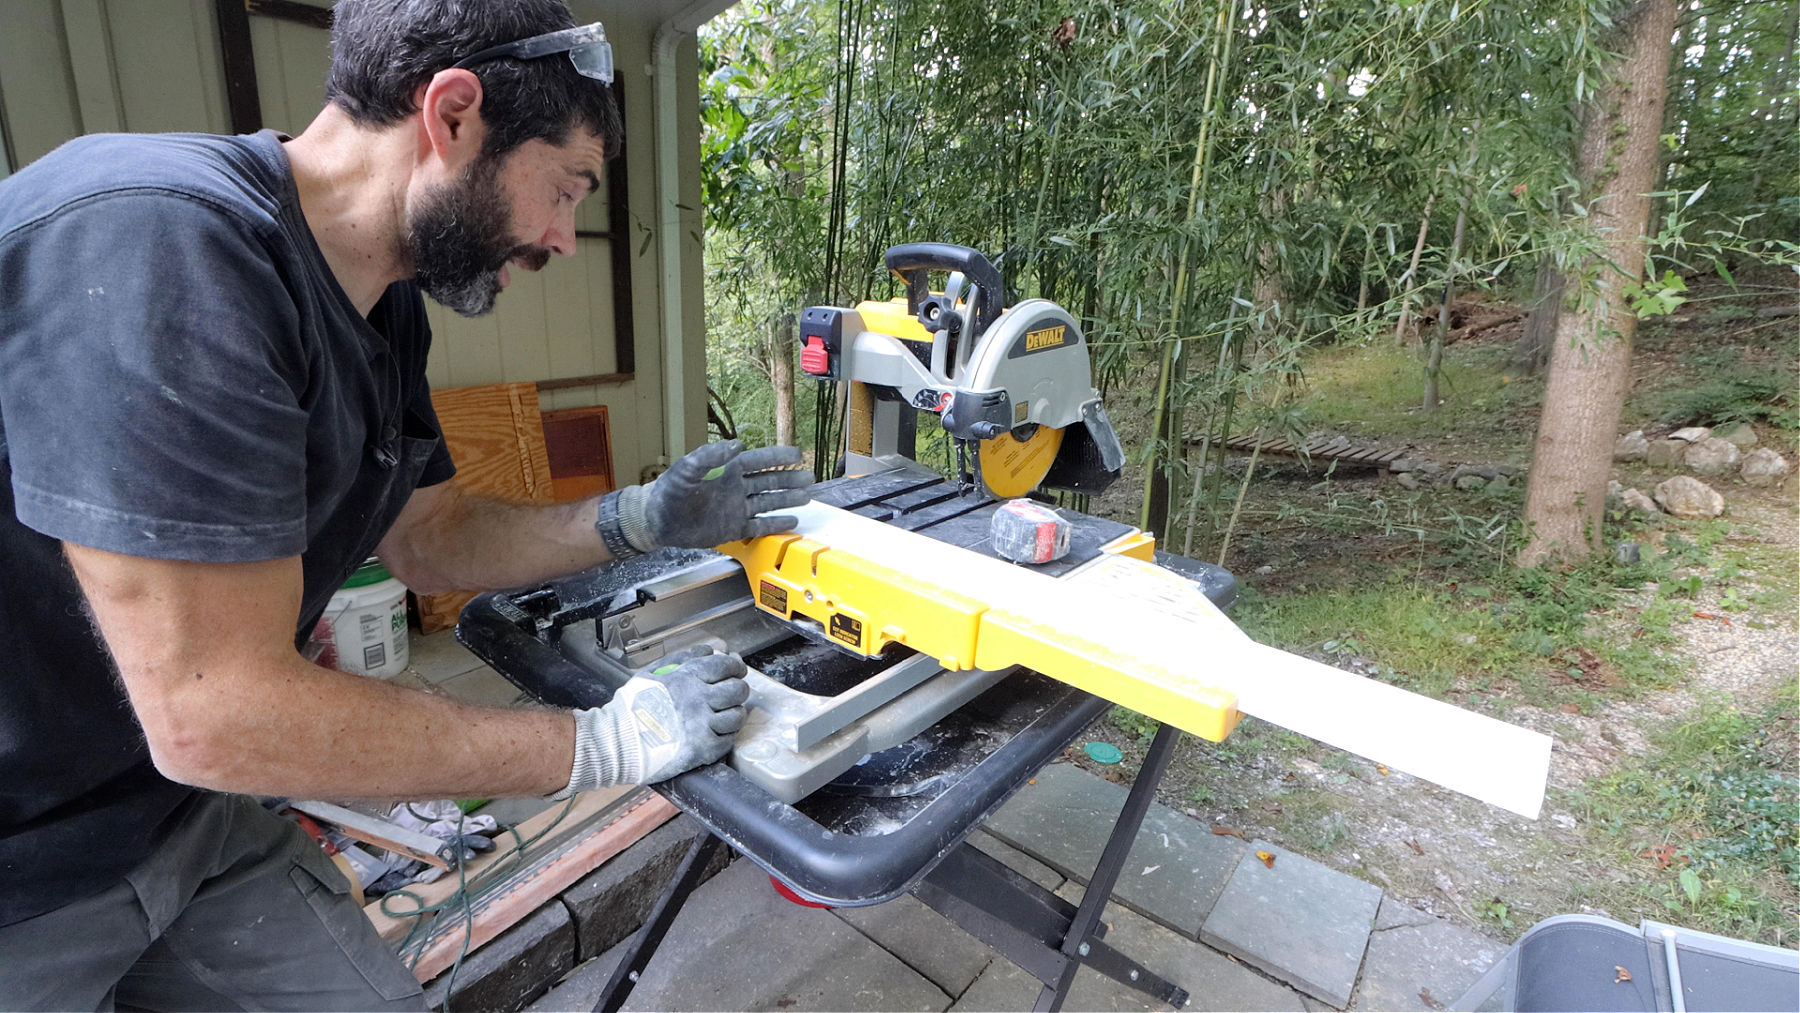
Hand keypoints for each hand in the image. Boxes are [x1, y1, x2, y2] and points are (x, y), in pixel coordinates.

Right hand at [555, 646, 749, 794]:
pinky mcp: (702, 749)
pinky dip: (725, 737)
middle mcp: (698, 700)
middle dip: (738, 690)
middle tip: (732, 694)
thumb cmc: (632, 706)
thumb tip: (709, 650)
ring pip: (737, 716)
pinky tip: (715, 734)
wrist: (618, 740)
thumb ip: (682, 658)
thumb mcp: (653, 672)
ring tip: (725, 715)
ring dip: (734, 714)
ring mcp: (702, 725)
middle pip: (737, 690)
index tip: (736, 670)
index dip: (736, 667)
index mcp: (687, 678)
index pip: (726, 666)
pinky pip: (727, 741)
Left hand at [593, 441, 812, 558]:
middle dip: (790, 479)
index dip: (779, 457)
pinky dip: (775, 523)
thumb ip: (711, 455)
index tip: (797, 454)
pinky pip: (759, 525)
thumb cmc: (669, 492)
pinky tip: (791, 521)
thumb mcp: (687, 469)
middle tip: (809, 477)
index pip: (759, 461)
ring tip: (807, 497)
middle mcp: (736, 488)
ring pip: (768, 501)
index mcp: (727, 470)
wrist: (657, 521)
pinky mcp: (733, 527)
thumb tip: (738, 444)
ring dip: (787, 499)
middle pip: (769, 481)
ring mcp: (736, 508)